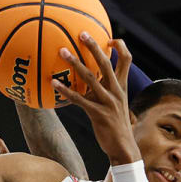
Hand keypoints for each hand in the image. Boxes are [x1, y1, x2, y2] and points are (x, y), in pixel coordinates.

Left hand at [53, 37, 139, 165]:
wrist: (124, 148)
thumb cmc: (115, 125)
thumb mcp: (114, 104)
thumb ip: (104, 90)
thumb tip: (87, 79)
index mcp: (122, 86)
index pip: (126, 59)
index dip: (119, 46)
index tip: (108, 39)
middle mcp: (116, 91)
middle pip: (106, 63)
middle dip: (94, 46)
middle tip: (82, 33)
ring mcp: (108, 102)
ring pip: (90, 78)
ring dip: (75, 63)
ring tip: (62, 51)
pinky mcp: (98, 114)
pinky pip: (79, 99)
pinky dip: (66, 90)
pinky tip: (53, 83)